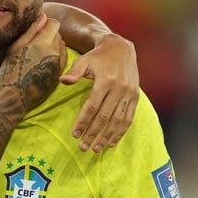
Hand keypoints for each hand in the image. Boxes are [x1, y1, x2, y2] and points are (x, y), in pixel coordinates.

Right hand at [0, 14, 66, 118]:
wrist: (14, 97)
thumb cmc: (10, 70)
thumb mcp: (16, 47)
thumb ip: (31, 30)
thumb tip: (43, 16)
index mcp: (43, 43)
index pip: (54, 24)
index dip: (46, 23)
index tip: (38, 28)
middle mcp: (55, 53)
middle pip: (58, 35)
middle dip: (49, 35)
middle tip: (34, 43)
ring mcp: (59, 65)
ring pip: (61, 47)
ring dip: (53, 46)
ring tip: (37, 54)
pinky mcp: (60, 74)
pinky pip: (62, 59)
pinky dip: (55, 57)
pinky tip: (41, 63)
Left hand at [59, 33, 138, 151]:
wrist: (120, 48)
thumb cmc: (97, 56)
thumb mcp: (83, 60)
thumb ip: (74, 72)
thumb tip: (62, 81)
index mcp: (106, 80)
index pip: (93, 106)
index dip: (83, 121)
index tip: (75, 134)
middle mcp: (119, 88)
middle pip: (105, 117)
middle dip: (93, 133)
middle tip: (83, 147)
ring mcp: (129, 93)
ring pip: (118, 120)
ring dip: (107, 136)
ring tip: (96, 148)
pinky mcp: (135, 97)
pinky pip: (128, 118)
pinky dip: (120, 131)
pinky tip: (111, 142)